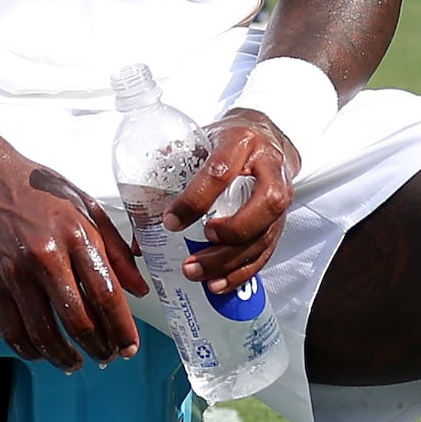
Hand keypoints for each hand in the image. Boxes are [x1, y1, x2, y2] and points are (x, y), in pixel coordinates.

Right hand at [0, 132, 145, 368]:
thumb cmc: (34, 189)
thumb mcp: (85, 206)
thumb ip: (116, 249)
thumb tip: (139, 288)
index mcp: (75, 234)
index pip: (106, 293)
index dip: (121, 328)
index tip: (129, 346)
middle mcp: (45, 256)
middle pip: (78, 320)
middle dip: (98, 347)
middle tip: (106, 356)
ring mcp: (14, 273)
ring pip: (44, 333)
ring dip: (64, 357)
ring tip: (75, 362)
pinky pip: (12, 330)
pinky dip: (30, 350)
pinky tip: (42, 352)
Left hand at [170, 108, 299, 296]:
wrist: (267, 138)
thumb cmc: (228, 141)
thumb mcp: (200, 139)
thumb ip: (170, 169)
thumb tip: (139, 215)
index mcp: (240, 141)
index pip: (221, 171)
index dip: (195, 199)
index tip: (171, 220)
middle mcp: (268, 168)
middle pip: (263, 204)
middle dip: (230, 231)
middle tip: (198, 245)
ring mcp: (281, 194)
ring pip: (265, 233)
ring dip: (230, 260)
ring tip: (197, 272)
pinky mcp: (281, 218)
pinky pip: (267, 249)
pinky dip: (242, 271)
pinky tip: (219, 283)